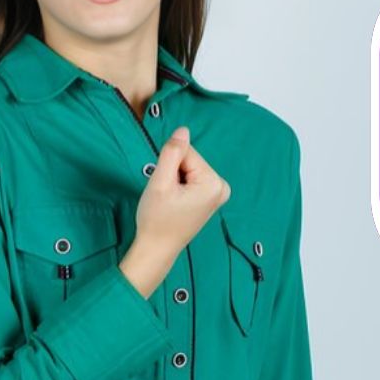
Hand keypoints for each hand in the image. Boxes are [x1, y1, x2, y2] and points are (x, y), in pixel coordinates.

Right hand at [119, 126, 230, 296]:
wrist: (156, 248)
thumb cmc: (157, 219)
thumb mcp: (160, 182)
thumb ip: (172, 152)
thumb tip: (183, 130)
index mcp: (214, 183)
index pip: (186, 152)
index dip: (168, 165)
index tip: (165, 187)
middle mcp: (222, 187)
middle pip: (189, 160)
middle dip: (173, 172)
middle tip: (167, 195)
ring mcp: (218, 194)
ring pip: (188, 168)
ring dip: (175, 180)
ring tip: (171, 201)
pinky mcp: (211, 198)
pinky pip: (191, 178)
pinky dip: (179, 186)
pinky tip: (176, 203)